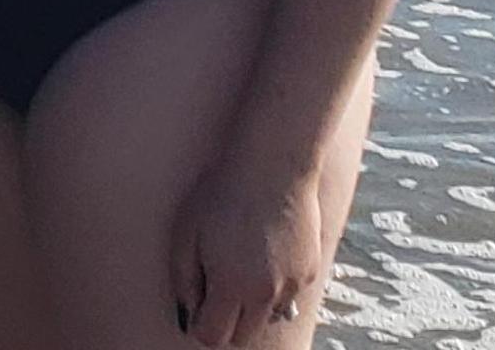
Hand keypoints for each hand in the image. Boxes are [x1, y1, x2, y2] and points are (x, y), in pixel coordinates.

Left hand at [169, 152, 323, 346]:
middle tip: (219, 284)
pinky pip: (288, 297)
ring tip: (244, 264)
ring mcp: (292, 285)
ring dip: (253, 306)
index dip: (200, 322)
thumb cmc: (224, 192)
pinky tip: (267, 252)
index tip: (198, 300)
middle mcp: (264, 294)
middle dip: (226, 321)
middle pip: (242, 337)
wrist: (274, 162)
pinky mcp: (310, 273)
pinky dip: (276, 287)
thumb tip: (187, 315)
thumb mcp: (187, 232)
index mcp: (230, 285)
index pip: (212, 336)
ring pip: (267, 318)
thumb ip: (184, 280)